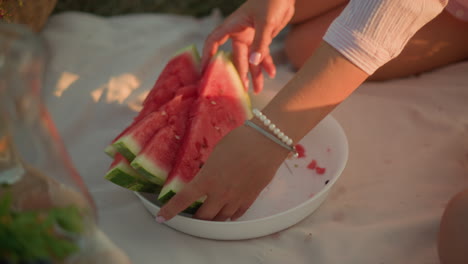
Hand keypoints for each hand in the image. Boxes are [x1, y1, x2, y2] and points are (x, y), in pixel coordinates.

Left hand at [157, 124, 288, 221]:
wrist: (266, 143)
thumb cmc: (240, 141)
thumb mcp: (216, 153)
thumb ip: (209, 169)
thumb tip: (208, 175)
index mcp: (207, 179)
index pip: (183, 200)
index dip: (170, 211)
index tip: (161, 217)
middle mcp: (220, 193)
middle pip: (203, 216)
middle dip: (196, 218)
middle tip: (193, 214)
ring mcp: (236, 198)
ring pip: (221, 218)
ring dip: (213, 218)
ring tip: (210, 215)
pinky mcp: (250, 198)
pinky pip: (237, 214)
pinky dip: (230, 215)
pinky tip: (228, 211)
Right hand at [201, 0, 294, 92]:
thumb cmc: (272, 0)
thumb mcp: (266, 21)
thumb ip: (261, 42)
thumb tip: (254, 62)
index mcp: (234, 26)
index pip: (214, 41)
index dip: (208, 56)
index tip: (205, 71)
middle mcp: (240, 33)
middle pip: (236, 57)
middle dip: (239, 74)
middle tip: (241, 91)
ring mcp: (252, 36)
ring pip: (251, 59)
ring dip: (255, 73)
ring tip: (258, 90)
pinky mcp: (263, 38)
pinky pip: (263, 54)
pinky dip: (267, 64)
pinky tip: (271, 73)